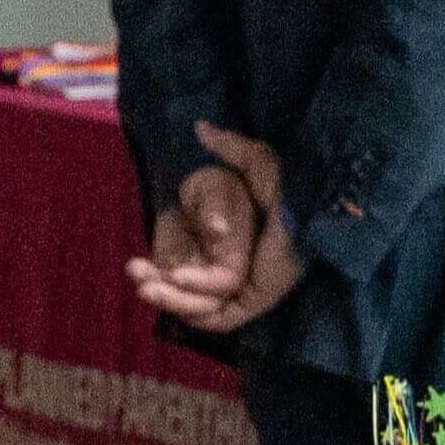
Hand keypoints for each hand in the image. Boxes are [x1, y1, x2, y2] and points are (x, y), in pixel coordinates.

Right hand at [130, 124, 304, 332]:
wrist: (311, 206)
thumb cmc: (289, 183)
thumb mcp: (255, 161)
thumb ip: (228, 147)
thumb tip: (201, 127)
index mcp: (227, 248)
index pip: (181, 269)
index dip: (155, 269)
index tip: (133, 263)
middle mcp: (232, 273)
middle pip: (183, 294)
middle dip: (155, 286)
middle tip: (134, 274)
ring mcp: (243, 290)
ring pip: (195, 308)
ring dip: (168, 298)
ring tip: (145, 285)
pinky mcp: (254, 302)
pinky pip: (217, 317)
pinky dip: (194, 303)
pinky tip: (179, 278)